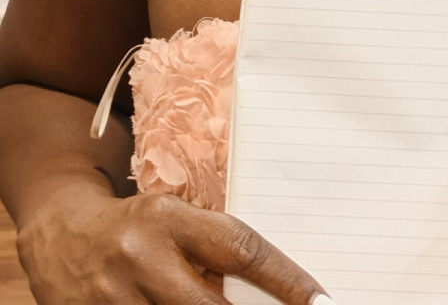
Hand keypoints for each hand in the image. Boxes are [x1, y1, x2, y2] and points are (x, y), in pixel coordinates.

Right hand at [17, 188, 332, 303]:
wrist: (60, 233)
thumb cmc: (136, 227)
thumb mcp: (174, 220)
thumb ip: (211, 251)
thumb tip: (274, 291)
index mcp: (169, 218)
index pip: (240, 248)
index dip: (285, 279)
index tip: (320, 300)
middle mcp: (140, 257)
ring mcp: (113, 300)